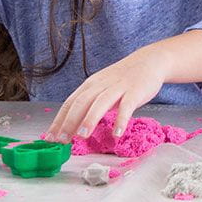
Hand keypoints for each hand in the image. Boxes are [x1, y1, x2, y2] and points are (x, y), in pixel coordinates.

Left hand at [44, 46, 168, 141]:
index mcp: (91, 84)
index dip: (59, 120)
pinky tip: (117, 133)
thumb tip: (72, 127)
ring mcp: (119, 87)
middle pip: (82, 102)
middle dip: (70, 121)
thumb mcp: (103, 86)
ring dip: (90, 119)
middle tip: (62, 140)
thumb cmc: (124, 78)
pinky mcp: (136, 91)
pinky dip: (121, 119)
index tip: (50, 138)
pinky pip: (127, 106)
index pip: (71, 102)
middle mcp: (102, 84)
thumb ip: (90, 103)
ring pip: (101, 102)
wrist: (150, 61)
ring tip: (83, 136)